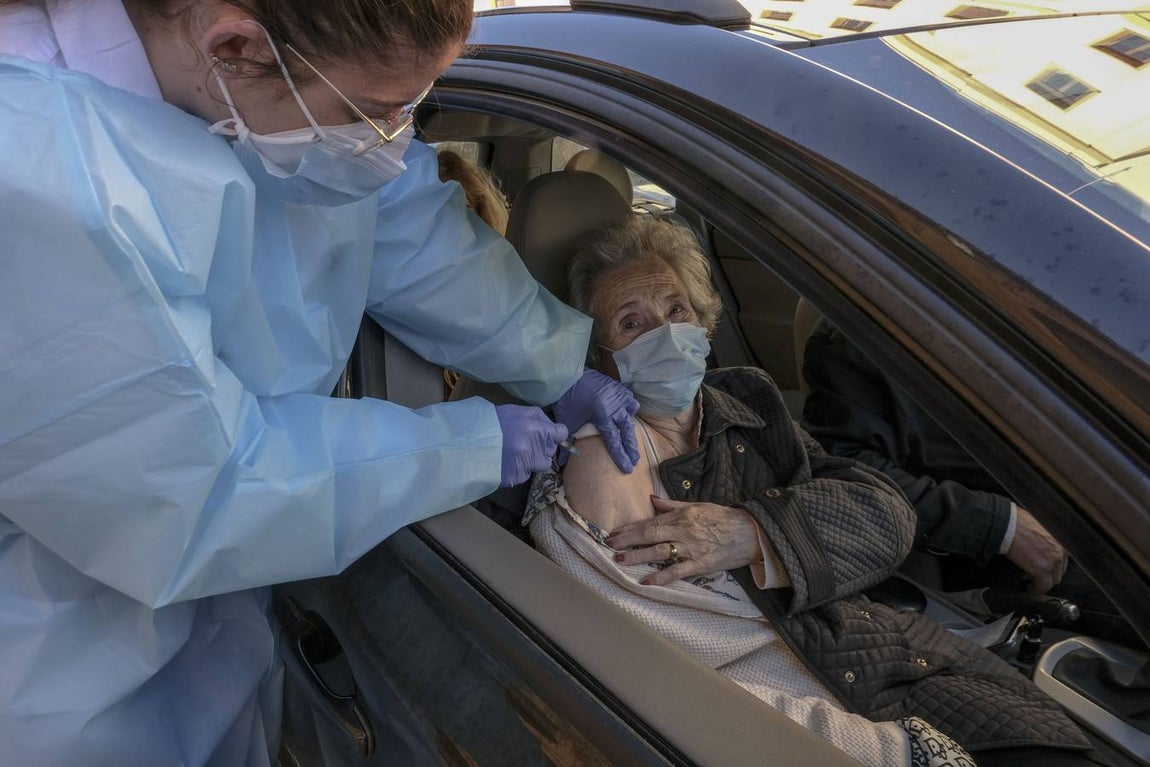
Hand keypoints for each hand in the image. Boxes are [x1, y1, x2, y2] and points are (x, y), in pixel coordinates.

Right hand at [495, 405, 567, 486]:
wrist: (466, 442)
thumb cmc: (491, 421)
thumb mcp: (516, 411)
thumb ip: (538, 418)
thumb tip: (553, 428)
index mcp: (535, 429)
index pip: (560, 434)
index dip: (555, 434)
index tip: (550, 435)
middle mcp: (533, 449)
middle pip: (550, 451)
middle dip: (542, 447)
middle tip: (526, 442)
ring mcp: (525, 465)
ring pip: (540, 465)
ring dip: (533, 460)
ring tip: (516, 453)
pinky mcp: (516, 478)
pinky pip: (525, 474)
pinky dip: (519, 469)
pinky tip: (506, 461)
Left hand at [554, 369, 639, 472]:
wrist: (565, 377)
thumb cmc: (566, 401)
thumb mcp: (567, 424)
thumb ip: (567, 443)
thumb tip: (561, 463)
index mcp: (603, 417)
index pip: (614, 442)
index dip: (621, 457)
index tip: (628, 468)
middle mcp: (614, 407)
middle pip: (627, 432)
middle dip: (631, 448)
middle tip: (635, 460)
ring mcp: (618, 395)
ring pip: (631, 412)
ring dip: (630, 424)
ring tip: (629, 434)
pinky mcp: (616, 386)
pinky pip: (629, 398)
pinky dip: (628, 406)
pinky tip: (625, 412)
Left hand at [605, 496, 761, 585]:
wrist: (749, 532)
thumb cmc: (722, 518)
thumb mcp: (697, 505)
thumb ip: (672, 505)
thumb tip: (652, 499)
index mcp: (681, 516)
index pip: (650, 522)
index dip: (630, 528)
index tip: (614, 533)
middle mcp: (683, 531)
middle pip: (649, 535)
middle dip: (627, 540)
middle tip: (609, 545)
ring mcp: (691, 548)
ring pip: (659, 552)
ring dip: (638, 556)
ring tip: (620, 560)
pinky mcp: (700, 564)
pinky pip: (677, 571)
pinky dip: (661, 577)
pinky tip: (646, 582)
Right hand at [1006, 507, 1067, 594]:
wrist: (1007, 524)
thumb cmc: (1016, 522)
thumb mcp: (1036, 526)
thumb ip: (1041, 537)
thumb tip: (1036, 545)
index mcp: (1060, 539)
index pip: (1061, 559)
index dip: (1050, 565)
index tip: (1041, 568)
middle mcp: (1061, 550)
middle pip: (1059, 571)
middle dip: (1047, 575)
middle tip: (1033, 575)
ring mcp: (1053, 561)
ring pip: (1052, 580)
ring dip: (1041, 582)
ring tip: (1029, 582)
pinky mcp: (1043, 570)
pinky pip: (1043, 587)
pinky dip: (1036, 590)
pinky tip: (1028, 589)